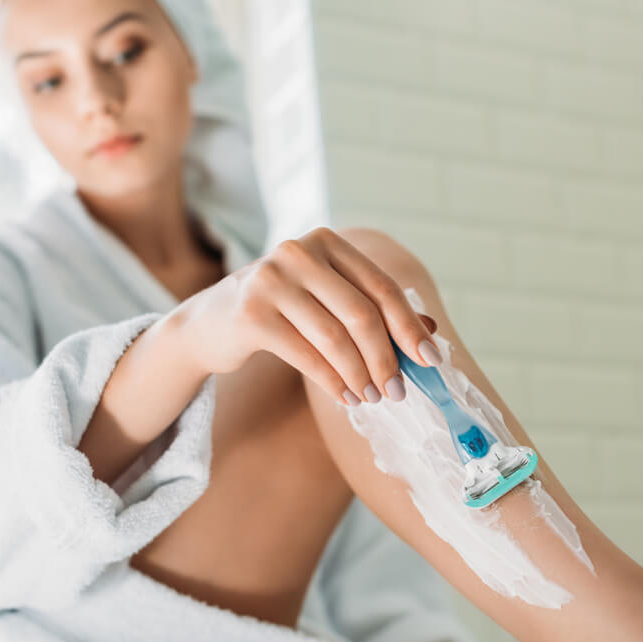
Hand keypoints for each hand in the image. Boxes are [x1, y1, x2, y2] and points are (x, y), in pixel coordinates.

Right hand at [179, 227, 440, 404]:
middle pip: (361, 313)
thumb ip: (375, 310)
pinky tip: (346, 397)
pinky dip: (333, 382)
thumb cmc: (282, 311)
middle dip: (385, 358)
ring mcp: (270, 280)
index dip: (408, 326)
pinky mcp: (251, 314)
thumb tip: (430, 331)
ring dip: (360, 375)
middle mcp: (298, 252)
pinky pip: (306, 356)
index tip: (430, 360)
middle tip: (397, 391)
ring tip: (372, 398)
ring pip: (334, 338)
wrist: (212, 323)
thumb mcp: (328, 301)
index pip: (380, 286)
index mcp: (326, 242)